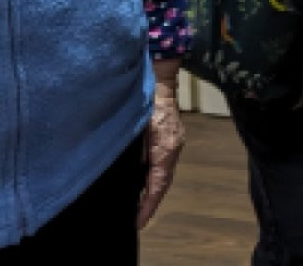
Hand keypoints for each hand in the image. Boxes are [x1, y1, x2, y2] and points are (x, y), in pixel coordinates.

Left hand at [135, 75, 184, 229]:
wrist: (161, 81)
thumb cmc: (145, 102)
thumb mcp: (134, 127)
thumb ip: (133, 151)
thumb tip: (127, 174)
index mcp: (165, 149)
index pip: (157, 185)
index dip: (148, 206)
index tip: (138, 223)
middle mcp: (173, 149)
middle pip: (163, 182)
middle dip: (150, 203)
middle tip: (137, 220)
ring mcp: (175, 143)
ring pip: (163, 174)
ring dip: (152, 190)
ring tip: (138, 206)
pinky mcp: (172, 138)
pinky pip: (163, 164)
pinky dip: (153, 177)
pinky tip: (143, 182)